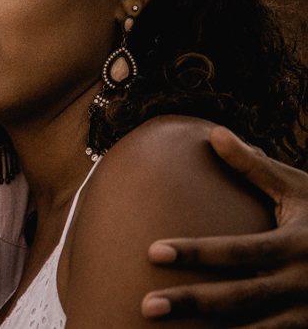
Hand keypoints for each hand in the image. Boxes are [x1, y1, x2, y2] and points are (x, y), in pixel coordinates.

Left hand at [142, 126, 307, 327]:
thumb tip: (215, 133)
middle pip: (240, 297)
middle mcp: (302, 283)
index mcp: (296, 245)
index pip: (238, 251)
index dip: (196, 252)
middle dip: (193, 302)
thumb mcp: (299, 189)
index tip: (152, 251)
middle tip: (147, 306)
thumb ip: (255, 168)